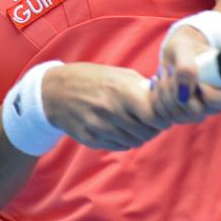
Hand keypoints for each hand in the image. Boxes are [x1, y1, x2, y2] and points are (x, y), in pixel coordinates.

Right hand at [42, 63, 169, 150]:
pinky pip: (118, 146)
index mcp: (121, 91)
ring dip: (140, 135)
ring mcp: (99, 127)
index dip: (162, 118)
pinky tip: (121, 128)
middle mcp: (110, 111)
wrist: (55, 91)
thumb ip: (142, 88)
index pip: (154, 115)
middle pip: (146, 132)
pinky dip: (125, 139)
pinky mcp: (91, 139)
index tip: (163, 115)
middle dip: (153, 128)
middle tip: (153, 121)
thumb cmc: (93, 78)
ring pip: (134, 142)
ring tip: (136, 123)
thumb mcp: (119, 74)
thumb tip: (164, 101)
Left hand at [152, 26, 220, 124]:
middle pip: (199, 112)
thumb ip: (185, 65)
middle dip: (178, 91)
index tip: (199, 84)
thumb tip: (185, 92)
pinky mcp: (183, 116)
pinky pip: (166, 118)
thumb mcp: (184, 47)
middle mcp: (218, 101)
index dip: (215, 97)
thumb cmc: (185, 47)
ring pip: (180, 116)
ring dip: (165, 93)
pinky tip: (157, 84)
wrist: (175, 54)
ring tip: (163, 73)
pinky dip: (157, 100)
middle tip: (170, 70)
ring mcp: (201, 111)